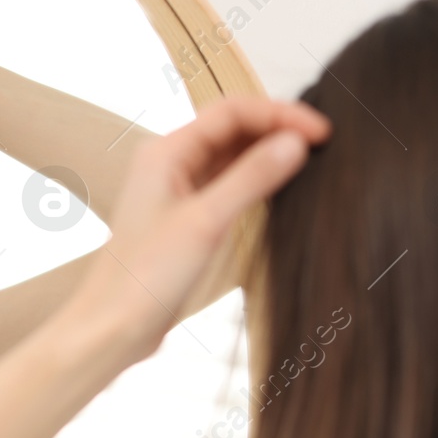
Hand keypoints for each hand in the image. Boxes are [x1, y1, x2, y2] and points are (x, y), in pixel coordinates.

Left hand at [59, 95, 330, 361]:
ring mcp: (177, 191)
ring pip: (231, 157)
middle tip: (324, 144)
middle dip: (277, 129)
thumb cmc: (144, 277)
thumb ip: (251, 178)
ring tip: (312, 161)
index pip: (232, 111)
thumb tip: (295, 142)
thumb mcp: (206, 222)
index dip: (280, 114)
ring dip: (268, 154)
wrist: (114, 326)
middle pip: (232, 129)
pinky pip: (226, 185)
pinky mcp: (186, 218)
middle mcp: (169, 164)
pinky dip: (255, 181)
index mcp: (166, 152)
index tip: (322, 132)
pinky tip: (281, 188)